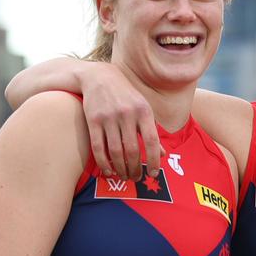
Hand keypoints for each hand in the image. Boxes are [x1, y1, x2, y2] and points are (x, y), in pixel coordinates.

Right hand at [80, 63, 160, 180]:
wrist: (99, 77)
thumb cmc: (126, 96)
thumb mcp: (143, 108)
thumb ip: (152, 130)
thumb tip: (162, 154)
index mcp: (143, 111)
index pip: (152, 141)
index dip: (154, 160)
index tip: (154, 173)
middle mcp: (127, 114)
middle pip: (133, 149)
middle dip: (135, 168)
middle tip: (136, 178)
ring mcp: (109, 117)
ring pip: (115, 151)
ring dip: (120, 168)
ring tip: (124, 176)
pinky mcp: (93, 120)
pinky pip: (98, 147)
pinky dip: (103, 162)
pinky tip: (108, 171)